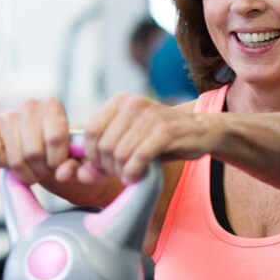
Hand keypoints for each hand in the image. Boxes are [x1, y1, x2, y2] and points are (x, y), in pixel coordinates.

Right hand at [0, 97, 77, 184]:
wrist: (37, 148)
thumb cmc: (57, 151)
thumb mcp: (74, 157)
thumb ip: (75, 166)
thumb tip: (61, 174)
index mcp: (52, 106)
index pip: (55, 139)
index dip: (56, 161)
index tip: (57, 165)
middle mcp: (29, 105)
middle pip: (33, 153)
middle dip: (40, 169)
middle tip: (43, 170)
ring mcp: (8, 114)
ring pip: (15, 159)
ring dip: (24, 173)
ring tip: (31, 170)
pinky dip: (3, 164)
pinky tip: (11, 159)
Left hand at [81, 93, 215, 183]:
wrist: (199, 131)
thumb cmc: (158, 139)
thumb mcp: (129, 141)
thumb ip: (103, 157)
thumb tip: (79, 175)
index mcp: (120, 101)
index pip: (90, 130)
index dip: (91, 154)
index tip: (102, 166)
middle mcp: (133, 104)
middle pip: (104, 145)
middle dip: (108, 167)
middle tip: (119, 173)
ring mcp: (150, 116)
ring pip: (120, 153)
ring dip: (121, 172)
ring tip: (129, 176)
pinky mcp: (166, 131)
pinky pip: (138, 157)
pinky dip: (134, 172)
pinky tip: (137, 177)